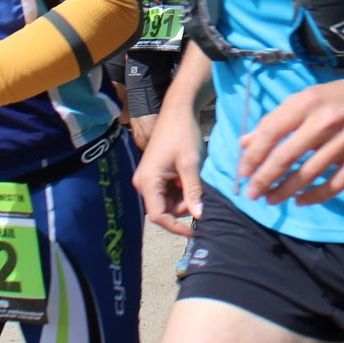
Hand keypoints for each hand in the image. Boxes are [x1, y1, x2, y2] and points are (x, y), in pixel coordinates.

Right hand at [133, 103, 205, 236]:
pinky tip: (190, 177)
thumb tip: (199, 216)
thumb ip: (193, 192)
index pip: (159, 216)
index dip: (176, 227)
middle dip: (184, 207)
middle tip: (200, 193)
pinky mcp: (156, 175)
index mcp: (147, 182)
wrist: (178, 111)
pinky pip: (169, 192)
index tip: (195, 231)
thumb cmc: (183, 134)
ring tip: (195, 179)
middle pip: (164, 210)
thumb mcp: (191, 165)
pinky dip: (182, 190)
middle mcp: (143, 183)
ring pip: (168, 202)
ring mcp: (149, 179)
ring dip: (184, 197)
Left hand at [237, 71, 343, 205]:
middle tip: (252, 194)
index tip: (243, 172)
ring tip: (271, 199)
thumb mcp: (307, 98)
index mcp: (308, 102)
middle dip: (264, 179)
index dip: (254, 155)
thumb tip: (246, 143)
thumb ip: (277, 119)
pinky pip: (336, 184)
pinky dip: (316, 196)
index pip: (272, 131)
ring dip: (286, 191)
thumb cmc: (340, 97)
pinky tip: (301, 201)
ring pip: (309, 174)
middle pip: (287, 156)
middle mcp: (325, 121)